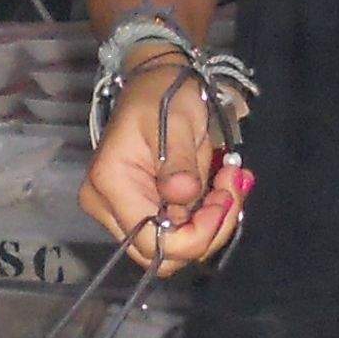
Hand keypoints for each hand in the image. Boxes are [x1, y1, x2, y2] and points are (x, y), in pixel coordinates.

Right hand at [80, 57, 245, 273]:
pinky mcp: (141, 211)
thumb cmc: (163, 96)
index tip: (224, 199)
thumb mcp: (176, 122)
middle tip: (230, 188)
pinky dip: (205, 217)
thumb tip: (183, 197)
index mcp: (110, 185)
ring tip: (229, 180)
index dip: (196, 235)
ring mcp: (122, 213)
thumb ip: (179, 164)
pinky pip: (177, 232)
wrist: (156, 83)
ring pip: (174, 248)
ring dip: (211, 223)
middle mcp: (108, 208)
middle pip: (163, 254)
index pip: (153, 242)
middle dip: (207, 231)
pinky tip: (220, 186)